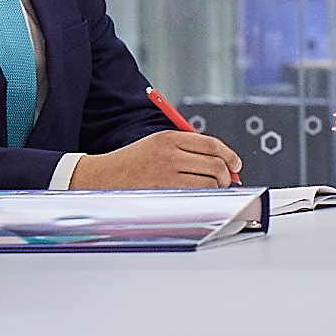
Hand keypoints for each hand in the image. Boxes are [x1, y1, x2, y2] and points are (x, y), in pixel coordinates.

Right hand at [72, 130, 241, 188]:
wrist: (100, 178)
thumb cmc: (131, 163)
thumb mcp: (156, 144)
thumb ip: (186, 148)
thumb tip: (221, 162)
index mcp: (168, 138)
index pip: (212, 145)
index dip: (229, 156)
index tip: (235, 164)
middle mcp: (169, 154)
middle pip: (216, 165)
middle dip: (227, 175)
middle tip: (227, 181)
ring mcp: (166, 175)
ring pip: (210, 182)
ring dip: (217, 188)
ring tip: (212, 190)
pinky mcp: (163, 193)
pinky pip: (196, 196)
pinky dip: (204, 197)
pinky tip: (200, 197)